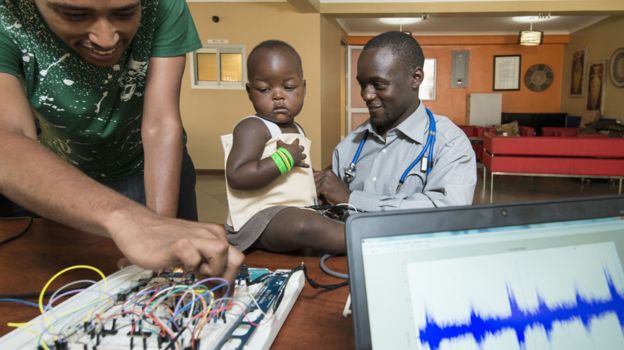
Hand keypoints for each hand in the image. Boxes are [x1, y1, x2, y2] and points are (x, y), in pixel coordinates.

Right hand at [108, 209, 243, 285]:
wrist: (136, 226)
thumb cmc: (163, 241)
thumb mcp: (192, 249)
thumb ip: (207, 261)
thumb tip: (220, 285)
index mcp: (214, 234)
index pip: (236, 258)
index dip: (232, 278)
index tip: (222, 292)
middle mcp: (209, 233)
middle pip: (236, 257)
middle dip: (227, 278)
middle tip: (211, 287)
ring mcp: (194, 236)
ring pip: (221, 251)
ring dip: (212, 270)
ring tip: (196, 273)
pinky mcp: (178, 244)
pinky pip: (194, 257)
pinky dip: (190, 266)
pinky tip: (181, 266)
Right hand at [277, 139, 308, 167]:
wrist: (284, 159)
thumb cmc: (282, 151)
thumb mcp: (280, 144)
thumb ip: (280, 142)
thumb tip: (278, 140)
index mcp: (294, 146)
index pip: (296, 141)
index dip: (297, 140)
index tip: (297, 139)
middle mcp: (298, 151)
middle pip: (302, 148)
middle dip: (301, 148)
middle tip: (300, 148)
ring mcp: (299, 157)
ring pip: (304, 156)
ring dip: (304, 156)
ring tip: (304, 156)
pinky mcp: (299, 163)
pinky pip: (304, 164)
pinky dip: (306, 165)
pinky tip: (308, 166)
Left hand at [314, 169, 349, 204]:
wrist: (346, 198)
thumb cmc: (339, 192)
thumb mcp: (331, 182)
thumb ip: (323, 179)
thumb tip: (312, 180)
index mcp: (328, 172)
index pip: (315, 173)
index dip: (312, 180)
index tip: (311, 185)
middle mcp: (326, 174)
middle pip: (313, 180)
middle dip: (313, 187)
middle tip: (315, 192)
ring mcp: (325, 180)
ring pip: (314, 186)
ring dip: (316, 192)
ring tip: (320, 197)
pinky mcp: (324, 186)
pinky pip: (316, 191)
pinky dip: (318, 196)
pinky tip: (321, 199)